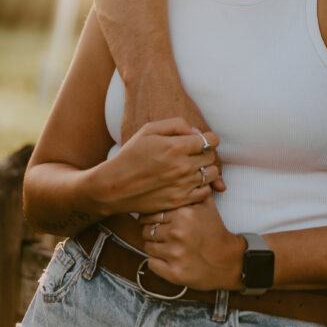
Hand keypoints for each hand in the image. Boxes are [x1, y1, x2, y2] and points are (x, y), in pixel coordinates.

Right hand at [121, 73, 225, 190]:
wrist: (114, 186)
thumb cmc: (130, 155)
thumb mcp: (149, 130)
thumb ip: (176, 125)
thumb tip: (196, 132)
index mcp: (176, 147)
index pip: (211, 141)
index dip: (208, 139)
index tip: (200, 141)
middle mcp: (182, 167)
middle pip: (212, 157)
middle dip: (205, 153)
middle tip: (193, 154)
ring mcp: (182, 186)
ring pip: (211, 175)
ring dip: (206, 169)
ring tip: (193, 168)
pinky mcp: (179, 201)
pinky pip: (205, 193)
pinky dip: (202, 186)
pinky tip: (190, 182)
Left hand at [139, 198, 244, 290]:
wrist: (228, 261)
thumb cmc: (215, 232)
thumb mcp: (207, 205)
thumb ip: (193, 190)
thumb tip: (177, 179)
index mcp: (183, 214)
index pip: (152, 213)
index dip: (151, 217)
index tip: (155, 221)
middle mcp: (177, 233)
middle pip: (146, 230)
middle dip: (151, 231)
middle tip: (160, 234)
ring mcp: (174, 254)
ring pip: (147, 247)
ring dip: (154, 246)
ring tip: (166, 246)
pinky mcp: (173, 272)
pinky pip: (151, 263)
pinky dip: (156, 261)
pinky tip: (167, 258)